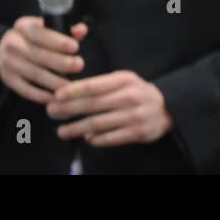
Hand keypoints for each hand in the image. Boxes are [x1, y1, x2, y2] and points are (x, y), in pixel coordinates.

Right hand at [0, 17, 87, 104]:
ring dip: (54, 81)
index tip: (75, 47)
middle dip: (61, 62)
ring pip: (34, 74)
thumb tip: (82, 30)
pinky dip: (41, 95)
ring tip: (71, 85)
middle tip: (79, 65)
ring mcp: (7, 61)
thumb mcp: (47, 29)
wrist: (6, 50)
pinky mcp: (7, 78)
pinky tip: (55, 97)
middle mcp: (12, 43)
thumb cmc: (35, 38)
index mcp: (23, 26)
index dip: (58, 41)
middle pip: (38, 55)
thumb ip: (67, 29)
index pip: (39, 32)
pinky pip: (24, 89)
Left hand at [49, 70, 174, 146]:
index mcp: (125, 80)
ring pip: (98, 124)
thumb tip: (69, 94)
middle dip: (69, 109)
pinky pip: (111, 138)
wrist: (168, 107)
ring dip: (77, 128)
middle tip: (51, 112)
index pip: (95, 86)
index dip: (74, 91)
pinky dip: (96, 139)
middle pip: (93, 105)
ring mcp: (134, 116)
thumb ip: (101, 85)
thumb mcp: (123, 81)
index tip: (56, 95)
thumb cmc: (137, 92)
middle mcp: (130, 97)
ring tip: (62, 131)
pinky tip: (86, 138)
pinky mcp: (138, 132)